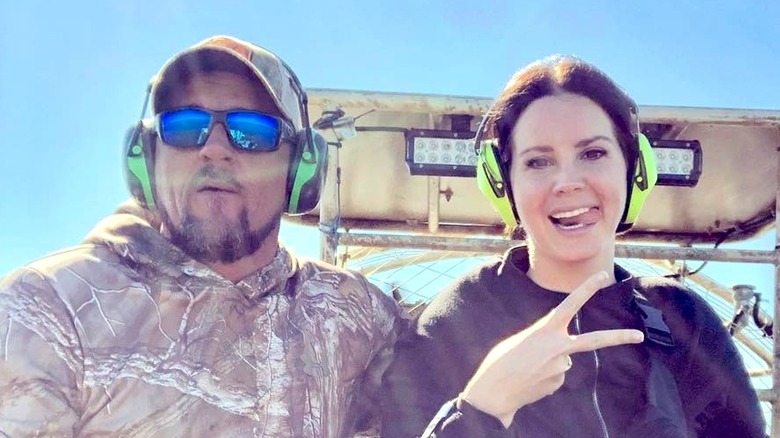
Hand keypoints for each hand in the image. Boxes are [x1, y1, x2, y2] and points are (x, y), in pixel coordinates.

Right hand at [460, 271, 643, 427]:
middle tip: (640, 336)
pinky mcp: (558, 382)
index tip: (602, 276)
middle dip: (619, 338)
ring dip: (548, 363)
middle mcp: (558, 347)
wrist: (493, 393)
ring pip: (562, 360)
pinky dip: (544, 376)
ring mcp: (561, 367)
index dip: (587, 288)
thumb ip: (544, 342)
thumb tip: (564, 359)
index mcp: (544, 330)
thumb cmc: (500, 362)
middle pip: (594, 340)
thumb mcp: (520, 341)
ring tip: (527, 369)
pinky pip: (555, 375)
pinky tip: (530, 379)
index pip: (570, 304)